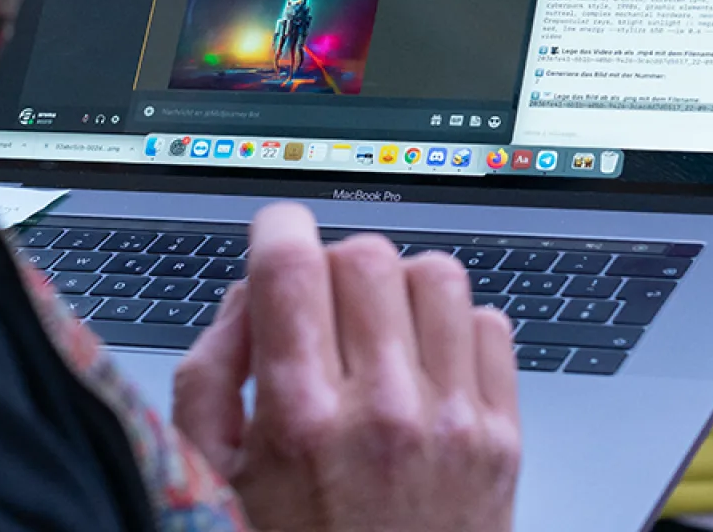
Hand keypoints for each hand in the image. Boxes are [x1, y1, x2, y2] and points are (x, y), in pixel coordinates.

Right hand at [173, 204, 519, 531]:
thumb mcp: (214, 481)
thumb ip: (209, 376)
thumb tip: (243, 295)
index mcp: (300, 420)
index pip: (294, 264)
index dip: (278, 230)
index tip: (275, 237)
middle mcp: (384, 411)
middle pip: (365, 255)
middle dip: (332, 265)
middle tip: (319, 308)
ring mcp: (453, 422)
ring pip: (436, 274)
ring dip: (399, 287)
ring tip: (377, 332)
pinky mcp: (502, 439)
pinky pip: (490, 324)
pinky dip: (455, 327)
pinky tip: (425, 365)